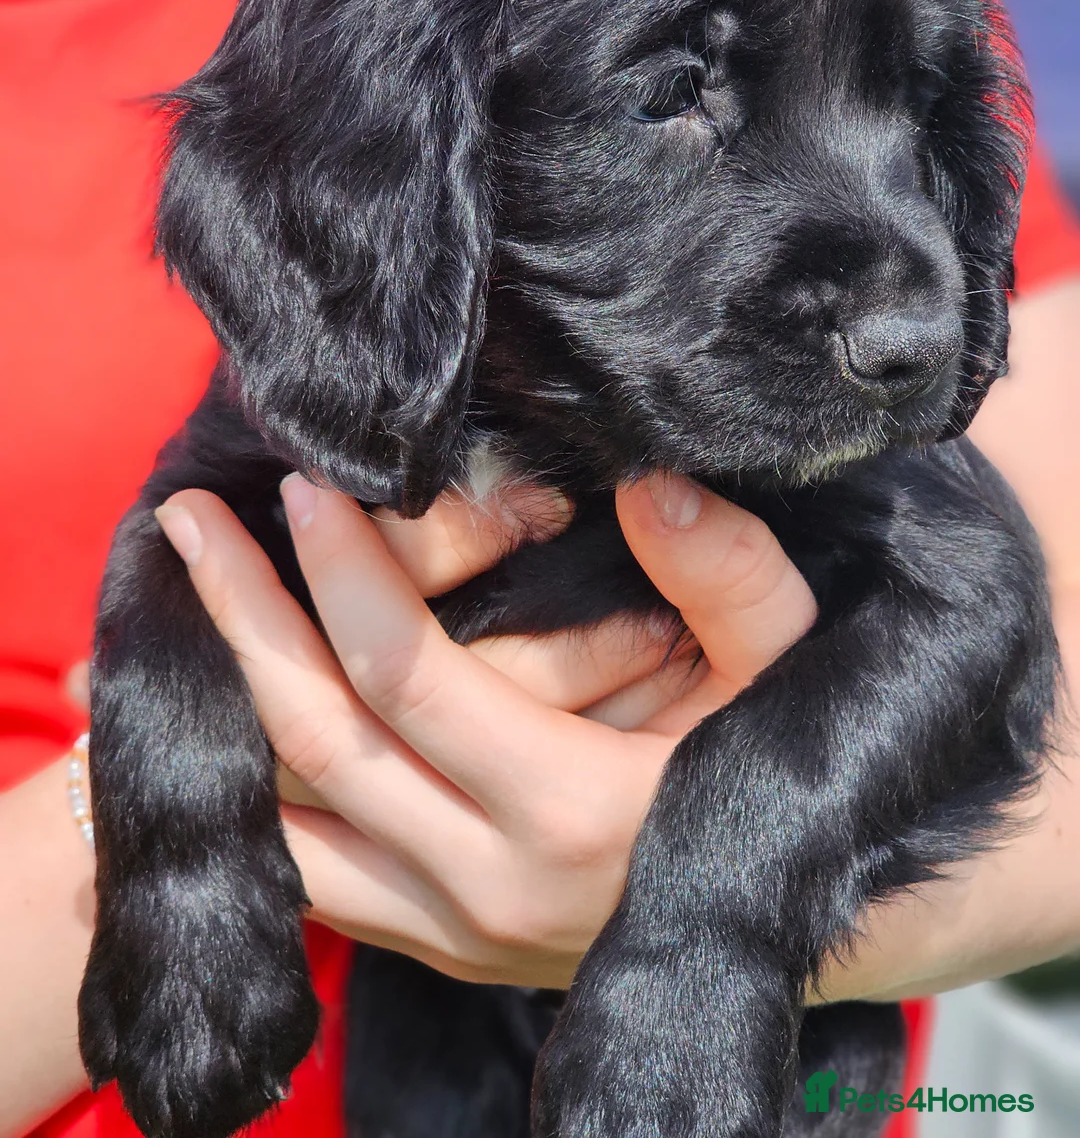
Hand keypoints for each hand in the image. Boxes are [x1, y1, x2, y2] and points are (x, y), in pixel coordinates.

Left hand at [154, 473, 816, 988]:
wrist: (810, 927)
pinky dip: (253, 812)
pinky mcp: (443, 949)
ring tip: (153, 634)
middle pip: (319, 746)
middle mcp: (493, 885)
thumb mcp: (791, 662)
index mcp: (573, 808)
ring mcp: (457, 934)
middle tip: (185, 523)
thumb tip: (645, 481)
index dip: (345, 575)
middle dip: (241, 624)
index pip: (410, 679)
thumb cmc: (793, 770)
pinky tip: (207, 751)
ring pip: (290, 831)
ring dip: (222, 722)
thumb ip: (726, 574)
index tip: (303, 488)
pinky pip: (312, 886)